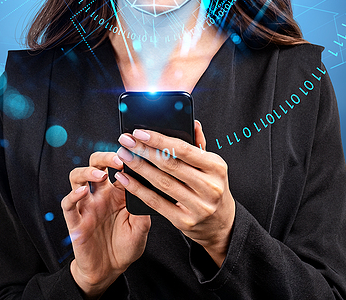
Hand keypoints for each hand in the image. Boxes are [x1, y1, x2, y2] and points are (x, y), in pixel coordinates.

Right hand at [62, 151, 151, 295]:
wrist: (109, 270)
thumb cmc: (126, 247)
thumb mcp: (142, 227)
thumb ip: (143, 207)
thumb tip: (148, 185)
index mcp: (118, 193)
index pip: (118, 167)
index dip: (124, 158)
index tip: (134, 153)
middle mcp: (101, 195)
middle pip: (96, 164)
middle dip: (104, 157)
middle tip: (117, 160)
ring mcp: (87, 206)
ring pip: (78, 178)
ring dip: (87, 171)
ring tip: (99, 174)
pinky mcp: (75, 220)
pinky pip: (69, 204)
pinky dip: (73, 195)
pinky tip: (82, 192)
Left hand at [114, 120, 235, 266]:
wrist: (221, 224)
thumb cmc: (212, 188)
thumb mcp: (211, 166)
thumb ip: (199, 145)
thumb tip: (192, 122)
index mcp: (216, 167)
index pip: (184, 149)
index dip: (160, 140)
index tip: (140, 132)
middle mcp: (209, 187)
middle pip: (170, 165)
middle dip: (144, 151)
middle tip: (126, 141)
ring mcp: (198, 206)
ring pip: (162, 183)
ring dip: (139, 167)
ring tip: (123, 156)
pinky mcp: (184, 221)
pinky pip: (156, 203)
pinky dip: (138, 190)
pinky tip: (125, 179)